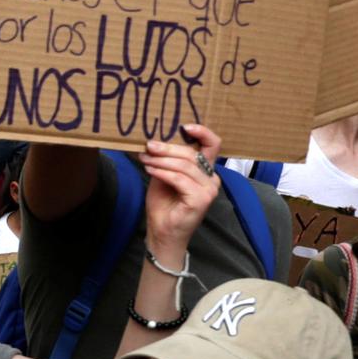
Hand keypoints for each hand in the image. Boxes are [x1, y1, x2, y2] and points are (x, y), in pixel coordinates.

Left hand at [136, 123, 221, 261]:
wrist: (163, 232)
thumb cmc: (164, 205)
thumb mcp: (164, 176)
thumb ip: (167, 160)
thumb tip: (154, 139)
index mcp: (206, 170)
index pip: (212, 144)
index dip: (202, 132)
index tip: (184, 125)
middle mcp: (212, 178)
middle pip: (192, 154)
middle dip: (167, 148)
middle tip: (148, 146)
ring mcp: (209, 190)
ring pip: (184, 166)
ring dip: (161, 160)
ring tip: (145, 158)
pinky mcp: (201, 200)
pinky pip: (179, 179)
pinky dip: (162, 173)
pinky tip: (150, 170)